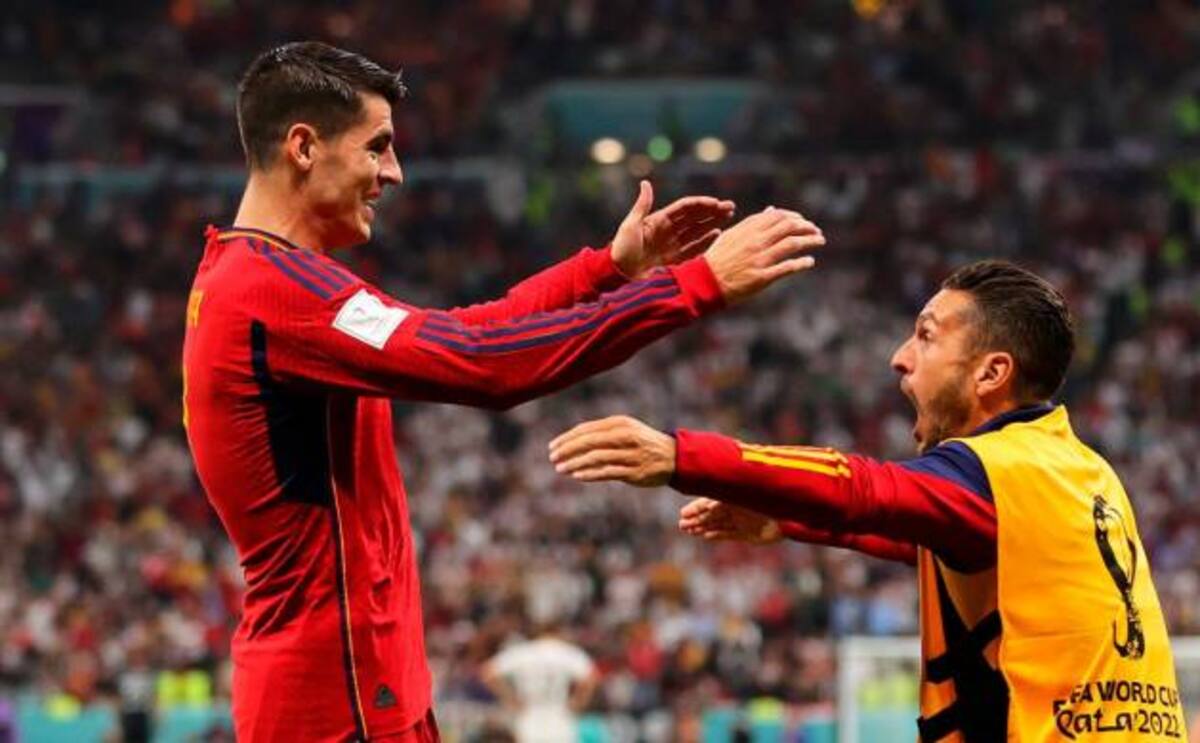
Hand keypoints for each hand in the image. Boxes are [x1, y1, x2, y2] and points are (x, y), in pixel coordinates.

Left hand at [548, 415, 674, 486]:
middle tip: (552, 457)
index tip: (552, 446)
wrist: (674, 457)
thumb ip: (602, 434)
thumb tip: (572, 441)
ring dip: (575, 463)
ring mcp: (630, 454)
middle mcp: (625, 436)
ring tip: (561, 469)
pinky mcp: (634, 472)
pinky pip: (607, 472)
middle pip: (589, 442)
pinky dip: (590, 474)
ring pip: (596, 458)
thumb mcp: (625, 430)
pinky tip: (577, 475)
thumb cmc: (642, 443)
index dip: (567, 438)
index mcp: (620, 423)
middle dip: (567, 450)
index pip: (587, 429)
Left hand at [611, 180, 735, 277]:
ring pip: (697, 231)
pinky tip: (717, 234)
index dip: (702, 204)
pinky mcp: (674, 259)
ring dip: (712, 223)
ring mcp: (672, 245)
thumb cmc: (622, 249)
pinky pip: (693, 248)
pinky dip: (705, 241)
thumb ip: (642, 205)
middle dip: (712, 211)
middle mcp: (668, 230)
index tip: (717, 204)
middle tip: (731, 207)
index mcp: (659, 220)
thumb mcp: (630, 225)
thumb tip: (646, 182)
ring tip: (728, 217)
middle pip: (695, 217)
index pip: (685, 208)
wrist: (618, 274)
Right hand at [678, 497, 781, 543]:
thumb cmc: (768, 502)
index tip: (683, 513)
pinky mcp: (747, 534)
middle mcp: (736, 508)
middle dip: (696, 519)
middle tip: (681, 524)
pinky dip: (716, 535)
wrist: (789, 518)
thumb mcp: (745, 496)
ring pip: (717, 524)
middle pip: (711, 514)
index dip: (696, 508)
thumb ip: (726, 494)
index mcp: (734, 497)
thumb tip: (708, 485)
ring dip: (703, 527)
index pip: (710, 502)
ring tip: (689, 531)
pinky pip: (728, 534)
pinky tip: (704, 536)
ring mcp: (741, 521)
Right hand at [702, 207, 824, 303]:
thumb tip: (771, 210)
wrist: (704, 282)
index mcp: (747, 229)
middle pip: (789, 227)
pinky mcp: (762, 277)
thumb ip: (752, 223)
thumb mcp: (732, 236)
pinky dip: (802, 263)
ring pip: (792, 244)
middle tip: (816, 231)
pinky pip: (787, 267)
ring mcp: (760, 259)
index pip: (778, 216)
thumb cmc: (717, 259)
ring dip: (810, 241)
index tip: (802, 221)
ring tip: (820, 241)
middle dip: (807, 227)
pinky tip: (810, 261)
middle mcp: (755, 241)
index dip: (794, 217)